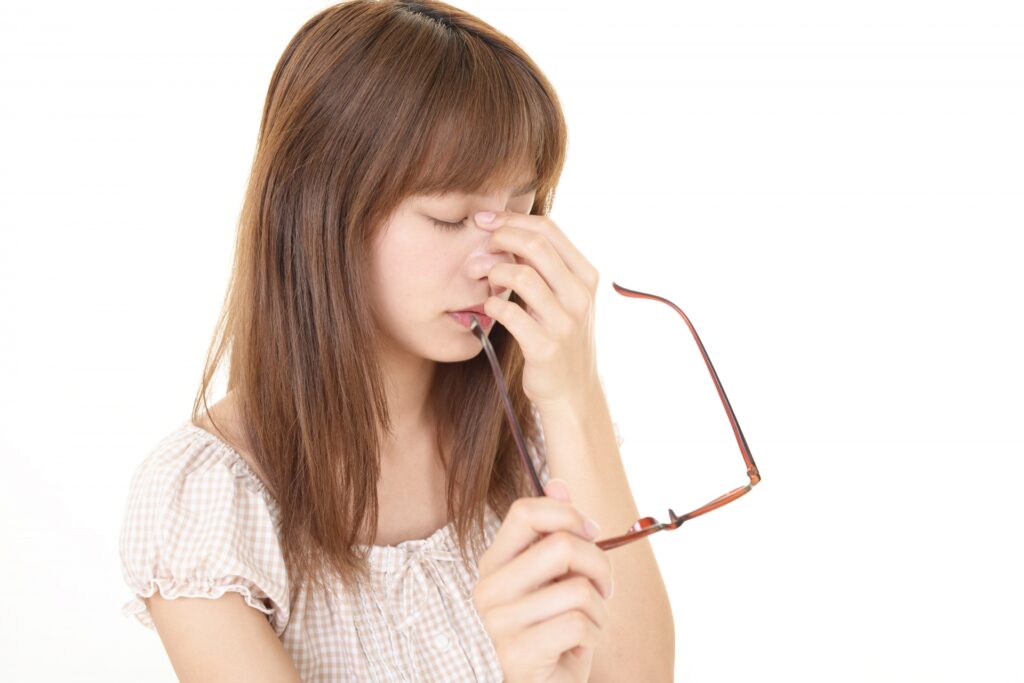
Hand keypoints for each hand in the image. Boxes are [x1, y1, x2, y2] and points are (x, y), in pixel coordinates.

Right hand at [472, 479, 613, 682]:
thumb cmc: (554, 628)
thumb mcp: (558, 576)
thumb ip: (555, 531)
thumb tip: (559, 483)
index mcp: (494, 563)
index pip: (525, 512)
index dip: (568, 516)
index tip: (590, 534)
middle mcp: (487, 588)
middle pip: (560, 545)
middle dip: (598, 566)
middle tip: (601, 589)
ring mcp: (497, 622)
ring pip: (577, 589)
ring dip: (598, 609)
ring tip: (585, 624)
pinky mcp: (516, 653)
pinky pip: (578, 624)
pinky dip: (593, 636)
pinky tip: (578, 647)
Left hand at [476, 210, 600, 412]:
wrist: (572, 392)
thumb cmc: (560, 338)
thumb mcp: (564, 298)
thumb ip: (545, 267)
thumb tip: (509, 230)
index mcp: (585, 276)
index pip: (549, 229)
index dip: (512, 218)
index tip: (485, 220)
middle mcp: (580, 295)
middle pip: (536, 245)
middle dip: (500, 237)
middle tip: (478, 244)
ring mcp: (565, 322)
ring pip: (522, 276)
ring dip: (492, 271)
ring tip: (480, 277)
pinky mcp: (546, 347)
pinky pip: (510, 314)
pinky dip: (491, 306)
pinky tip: (487, 308)